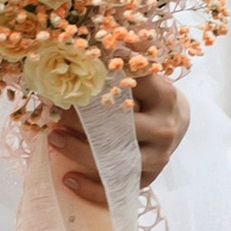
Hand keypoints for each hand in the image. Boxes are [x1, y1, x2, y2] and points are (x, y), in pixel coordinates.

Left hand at [47, 73, 186, 208]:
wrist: (176, 121)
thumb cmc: (150, 95)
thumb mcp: (143, 75)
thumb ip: (122, 62)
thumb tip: (93, 42)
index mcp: (163, 96)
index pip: (127, 89)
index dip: (95, 87)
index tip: (68, 84)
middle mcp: (164, 128)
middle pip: (119, 129)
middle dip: (82, 122)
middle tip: (55, 114)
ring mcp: (158, 157)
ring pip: (116, 161)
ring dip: (80, 152)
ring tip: (54, 140)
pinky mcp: (149, 178)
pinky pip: (118, 188)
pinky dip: (91, 188)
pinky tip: (68, 179)